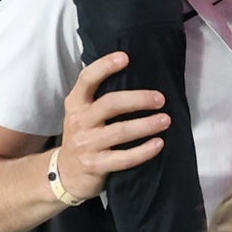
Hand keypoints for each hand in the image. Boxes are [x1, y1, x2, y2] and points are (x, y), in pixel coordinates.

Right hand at [52, 47, 169, 199]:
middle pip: (110, 104)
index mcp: (76, 104)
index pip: (87, 79)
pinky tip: (158, 144)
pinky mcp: (95, 165)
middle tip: (160, 99)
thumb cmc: (84, 137)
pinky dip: (144, 151)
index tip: (126, 57)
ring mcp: (86, 144)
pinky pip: (124, 158)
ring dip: (147, 124)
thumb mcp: (82, 114)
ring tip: (166, 120)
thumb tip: (136, 77)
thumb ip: (99, 98)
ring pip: (121, 131)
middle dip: (138, 99)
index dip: (105, 66)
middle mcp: (79, 121)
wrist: (65, 173)